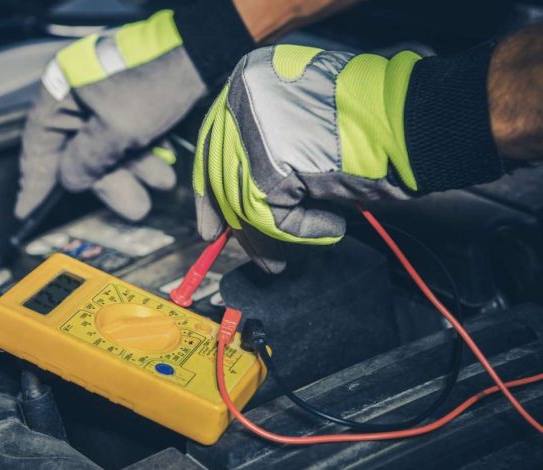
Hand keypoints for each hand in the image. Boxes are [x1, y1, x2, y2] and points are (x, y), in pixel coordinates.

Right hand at [15, 10, 205, 221]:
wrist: (201, 51)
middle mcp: (77, 95)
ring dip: (134, 171)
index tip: (28, 210)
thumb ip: (88, 160)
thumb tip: (71, 180)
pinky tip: (165, 169)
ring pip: (108, 148)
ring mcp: (104, 98)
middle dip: (109, 182)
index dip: (35, 180)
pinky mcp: (130, 101)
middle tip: (132, 206)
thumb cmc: (154, 82)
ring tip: (161, 182)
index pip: (38, 143)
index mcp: (62, 90)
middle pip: (78, 152)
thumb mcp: (117, 130)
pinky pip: (128, 137)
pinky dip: (144, 156)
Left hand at [193, 44, 421, 272]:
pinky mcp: (269, 162)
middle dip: (235, 222)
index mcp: (249, 78)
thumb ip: (264, 151)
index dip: (210, 192)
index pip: (213, 143)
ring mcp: (252, 126)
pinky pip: (270, 214)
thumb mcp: (302, 131)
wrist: (415, 121)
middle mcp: (243, 95)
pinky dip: (300, 230)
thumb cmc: (372, 126)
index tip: (211, 225)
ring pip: (243, 198)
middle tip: (245, 253)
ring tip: (287, 258)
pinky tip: (332, 225)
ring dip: (270, 236)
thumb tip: (229, 204)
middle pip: (222, 174)